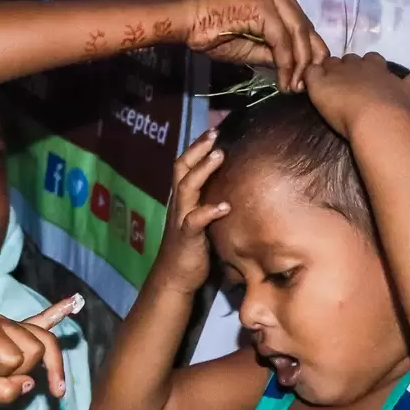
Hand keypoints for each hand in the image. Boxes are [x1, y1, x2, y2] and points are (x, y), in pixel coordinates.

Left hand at [0, 297, 82, 403]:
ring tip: (11, 372)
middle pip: (38, 347)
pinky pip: (43, 318)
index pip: (17, 357)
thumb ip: (2, 392)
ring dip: (33, 364)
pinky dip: (59, 311)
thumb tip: (31, 384)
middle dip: (23, 369)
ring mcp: (11, 323)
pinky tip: (75, 302)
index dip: (6, 375)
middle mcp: (2, 321)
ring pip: (45, 343)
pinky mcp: (17, 328)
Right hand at [155, 129, 229, 293]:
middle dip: (198, 150)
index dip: (196, 147)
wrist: (175, 278)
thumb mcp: (201, 221)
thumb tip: (234, 189)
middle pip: (182, 169)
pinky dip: (209, 212)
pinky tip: (224, 206)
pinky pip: (195, 221)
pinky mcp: (187, 237)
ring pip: (186, 188)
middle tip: (214, 134)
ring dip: (202, 170)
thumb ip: (210, 204)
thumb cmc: (193, 248)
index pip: (184, 166)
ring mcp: (181, 219)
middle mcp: (179, 204)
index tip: (213, 131)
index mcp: (182, 199)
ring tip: (219, 156)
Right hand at [179, 0, 328, 91]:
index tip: (308, 74)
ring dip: (297, 64)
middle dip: (307, 58)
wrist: (185, 21)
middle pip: (302, 25)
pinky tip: (283, 80)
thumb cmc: (211, 31)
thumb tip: (299, 67)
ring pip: (296, 32)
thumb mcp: (252, 42)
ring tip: (294, 87)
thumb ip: (276, 48)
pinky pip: (281, 39)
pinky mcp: (262, 4)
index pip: (299, 19)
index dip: (308, 48)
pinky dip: (285, 63)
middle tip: (306, 85)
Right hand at [304, 52, 409, 140]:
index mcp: (341, 68)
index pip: (331, 62)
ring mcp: (386, 77)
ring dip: (374, 64)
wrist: (373, 119)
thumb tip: (312, 68)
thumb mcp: (317, 90)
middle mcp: (363, 67)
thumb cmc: (341, 107)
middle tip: (346, 79)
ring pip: (378, 61)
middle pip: (354, 60)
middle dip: (350, 65)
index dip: (327, 69)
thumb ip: (312, 77)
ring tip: (372, 72)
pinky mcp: (405, 90)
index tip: (324, 78)